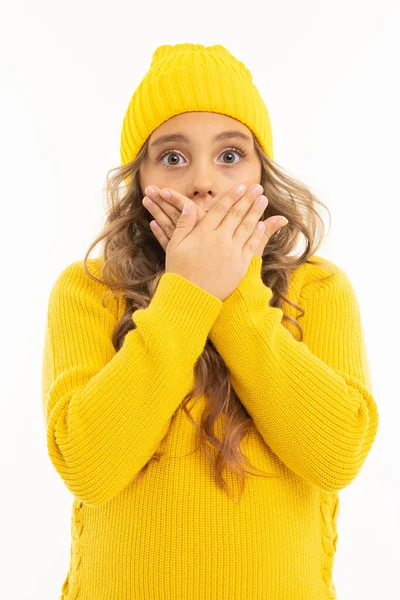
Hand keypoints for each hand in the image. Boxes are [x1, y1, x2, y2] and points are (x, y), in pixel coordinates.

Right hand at [152, 183, 287, 301]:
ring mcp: (232, 252)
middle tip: (257, 188)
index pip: (221, 209)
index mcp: (203, 232)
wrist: (190, 296)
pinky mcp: (240, 265)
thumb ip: (184, 224)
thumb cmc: (179, 271)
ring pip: (247, 227)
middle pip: (237, 214)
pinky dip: (257, 234)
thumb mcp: (175, 245)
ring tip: (263, 200)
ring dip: (256, 212)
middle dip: (248, 199)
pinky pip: (251, 246)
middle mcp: (220, 239)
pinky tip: (261, 224)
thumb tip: (188, 205)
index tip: (241, 186)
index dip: (232, 196)